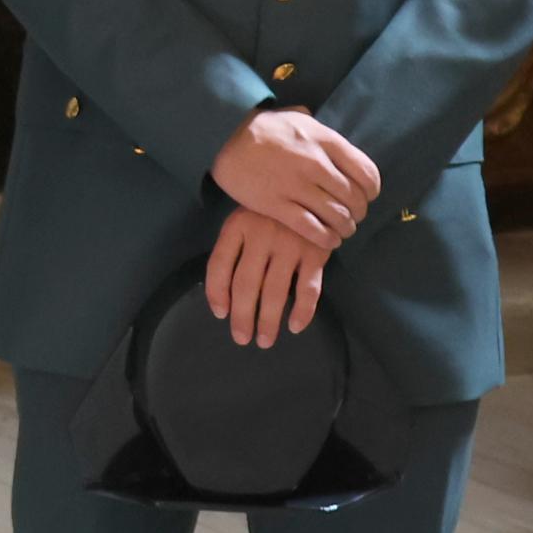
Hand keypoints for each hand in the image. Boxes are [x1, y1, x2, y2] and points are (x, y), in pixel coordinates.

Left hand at [204, 207, 330, 348]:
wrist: (314, 192)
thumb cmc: (271, 213)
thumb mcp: (245, 221)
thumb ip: (233, 249)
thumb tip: (222, 298)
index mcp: (237, 226)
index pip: (218, 265)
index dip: (216, 293)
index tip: (220, 315)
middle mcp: (261, 235)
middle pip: (245, 284)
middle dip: (242, 316)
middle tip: (241, 339)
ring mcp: (290, 244)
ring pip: (275, 291)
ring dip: (269, 320)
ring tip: (265, 341)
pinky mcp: (316, 252)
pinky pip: (309, 288)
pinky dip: (303, 311)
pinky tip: (296, 327)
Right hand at [208, 107, 379, 246]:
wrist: (221, 138)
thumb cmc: (261, 127)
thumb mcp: (297, 117)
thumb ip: (321, 130)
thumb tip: (336, 142)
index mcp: (324, 140)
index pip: (366, 173)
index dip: (371, 190)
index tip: (367, 196)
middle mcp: (315, 163)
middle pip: (354, 198)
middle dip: (358, 212)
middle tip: (352, 217)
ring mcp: (295, 185)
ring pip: (336, 216)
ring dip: (345, 228)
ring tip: (342, 230)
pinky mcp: (276, 205)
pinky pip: (311, 228)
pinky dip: (326, 238)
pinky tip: (329, 240)